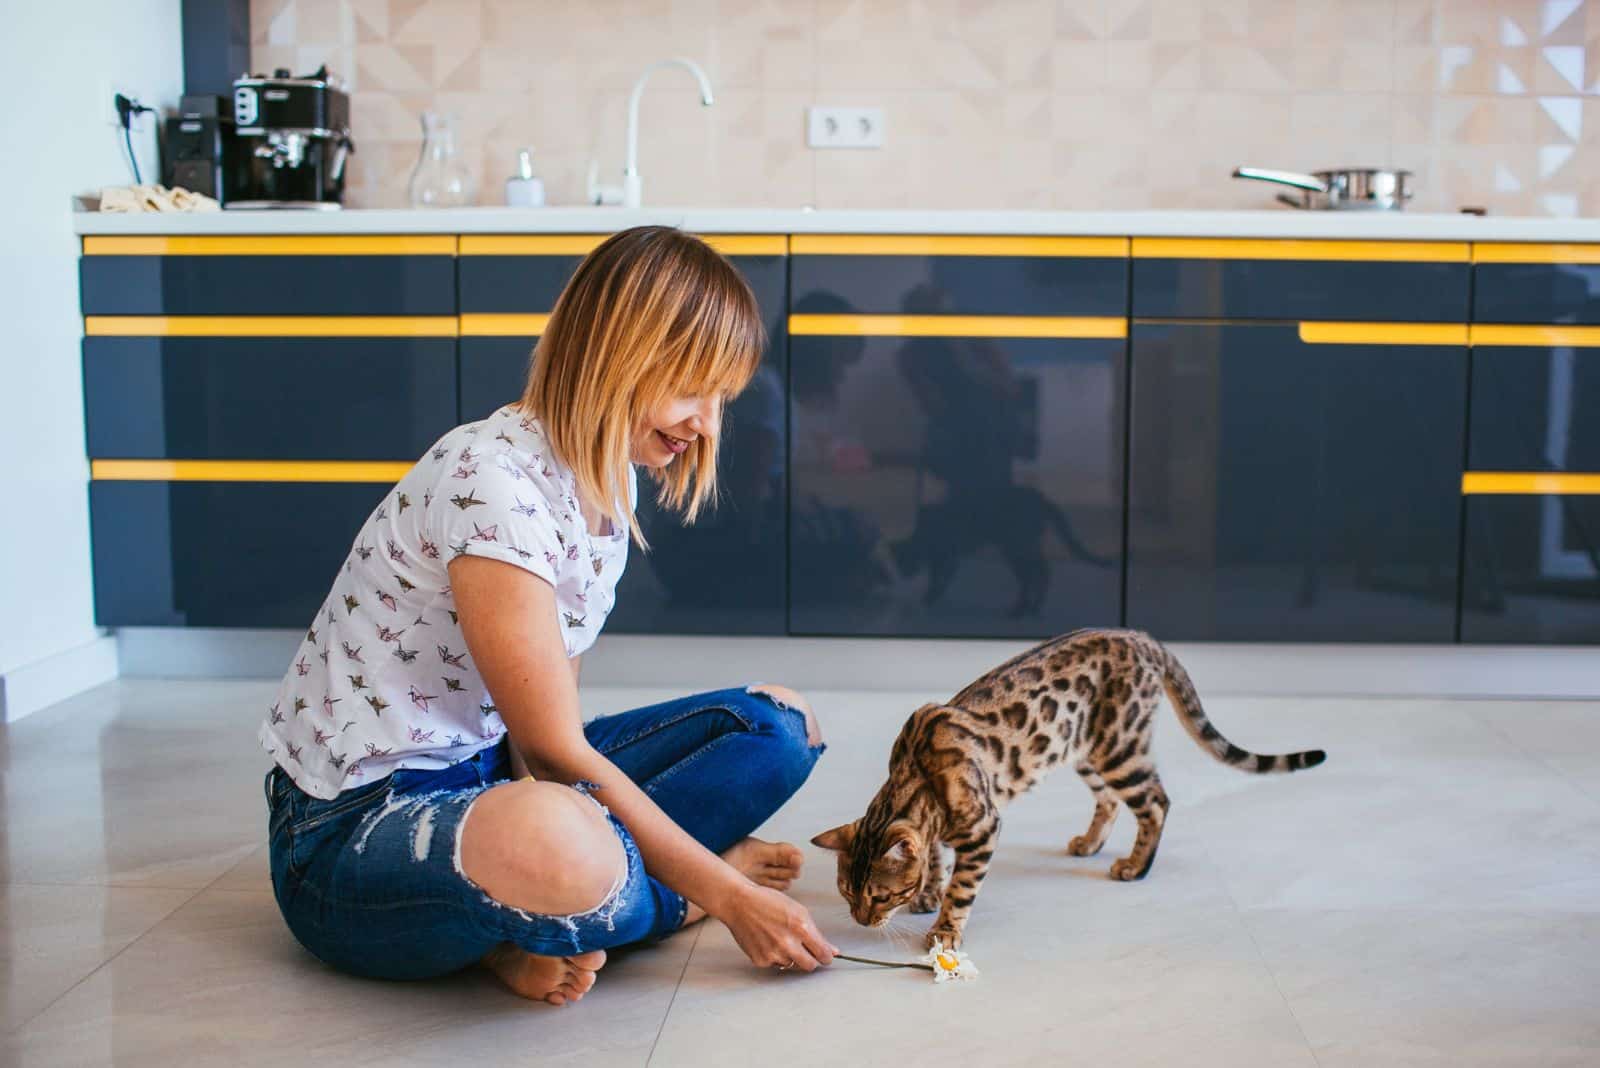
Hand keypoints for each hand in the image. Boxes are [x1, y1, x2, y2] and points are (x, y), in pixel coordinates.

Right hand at [718, 883, 836, 972]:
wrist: (739, 903)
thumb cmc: (769, 902)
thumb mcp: (798, 911)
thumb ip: (816, 933)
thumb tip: (833, 951)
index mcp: (801, 927)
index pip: (823, 954)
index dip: (826, 956)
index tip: (825, 954)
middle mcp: (787, 943)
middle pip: (810, 966)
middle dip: (812, 960)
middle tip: (806, 951)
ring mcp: (773, 954)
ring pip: (792, 966)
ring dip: (791, 957)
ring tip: (780, 939)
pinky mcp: (760, 961)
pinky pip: (776, 965)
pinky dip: (775, 957)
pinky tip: (767, 941)